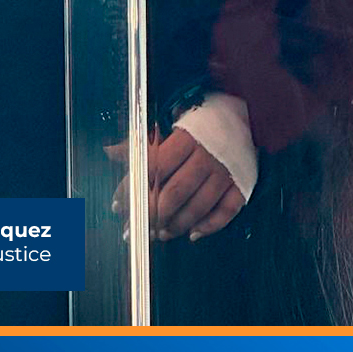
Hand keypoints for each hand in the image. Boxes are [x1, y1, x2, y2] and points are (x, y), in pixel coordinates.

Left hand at [105, 130, 244, 241]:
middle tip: (136, 228)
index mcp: (186, 138)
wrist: (243, 117)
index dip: (134, 189)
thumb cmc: (201, 124)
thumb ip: (140, 143)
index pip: (154, 167)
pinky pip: (227, 211)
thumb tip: (109, 152)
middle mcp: (207, 156)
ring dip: (176, 225)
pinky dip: (210, 226)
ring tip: (160, 234)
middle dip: (152, 215)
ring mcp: (225, 173)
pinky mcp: (241, 185)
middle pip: (175, 192)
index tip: (119, 205)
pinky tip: (192, 234)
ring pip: (198, 206)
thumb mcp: (170, 126)